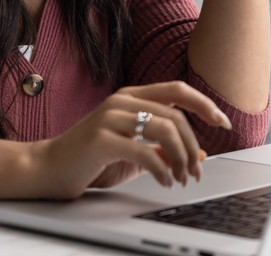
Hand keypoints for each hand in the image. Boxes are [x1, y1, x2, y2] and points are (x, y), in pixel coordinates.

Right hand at [26, 81, 231, 199]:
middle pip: (175, 114)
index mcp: (130, 97)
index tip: (223, 122)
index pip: (177, 90)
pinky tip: (165, 180)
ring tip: (181, 178)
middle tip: (196, 170)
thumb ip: (162, 148)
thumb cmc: (90, 160)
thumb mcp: (134, 153)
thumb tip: (199, 153)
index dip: (205, 104)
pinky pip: (144, 151)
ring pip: (164, 128)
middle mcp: (121, 101)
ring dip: (181, 157)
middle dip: (194, 145)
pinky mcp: (101, 139)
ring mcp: (110, 117)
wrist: (47, 169)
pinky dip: (162, 169)